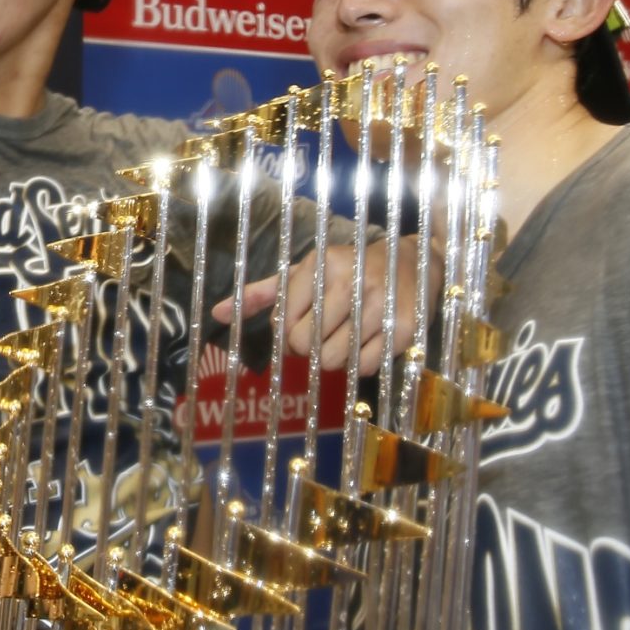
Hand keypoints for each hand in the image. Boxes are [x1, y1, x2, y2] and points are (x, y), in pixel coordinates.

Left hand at [215, 236, 435, 377]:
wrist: (413, 261)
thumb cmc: (348, 269)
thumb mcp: (305, 273)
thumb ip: (262, 294)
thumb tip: (216, 313)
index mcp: (322, 265)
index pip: (284, 324)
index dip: (287, 336)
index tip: (300, 327)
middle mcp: (351, 282)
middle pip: (305, 346)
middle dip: (308, 349)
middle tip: (324, 335)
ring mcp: (380, 306)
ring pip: (333, 361)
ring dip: (333, 358)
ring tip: (345, 337)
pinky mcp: (403, 329)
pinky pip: (364, 368)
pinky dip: (360, 364)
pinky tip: (367, 342)